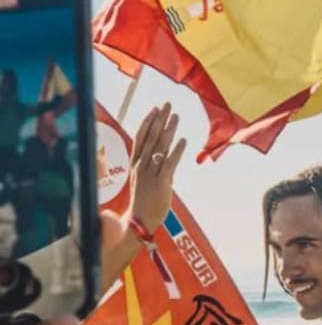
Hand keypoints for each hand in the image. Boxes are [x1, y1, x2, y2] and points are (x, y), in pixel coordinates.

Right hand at [128, 104, 186, 233]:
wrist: (140, 220)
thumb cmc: (143, 199)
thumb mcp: (142, 178)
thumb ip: (150, 164)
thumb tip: (161, 151)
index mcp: (135, 164)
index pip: (140, 138)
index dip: (147, 122)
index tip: (154, 109)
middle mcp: (141, 166)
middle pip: (151, 138)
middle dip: (159, 120)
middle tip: (167, 104)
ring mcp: (150, 173)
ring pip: (160, 147)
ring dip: (169, 130)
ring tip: (176, 116)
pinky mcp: (161, 182)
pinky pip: (169, 164)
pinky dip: (176, 151)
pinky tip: (183, 140)